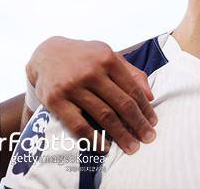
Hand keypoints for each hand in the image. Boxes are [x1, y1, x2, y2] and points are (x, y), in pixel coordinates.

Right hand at [26, 36, 157, 154]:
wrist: (47, 53)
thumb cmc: (84, 57)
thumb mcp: (109, 56)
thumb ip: (131, 73)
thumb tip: (150, 96)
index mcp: (108, 59)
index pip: (132, 89)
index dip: (144, 108)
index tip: (153, 123)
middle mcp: (92, 71)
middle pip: (121, 104)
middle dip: (137, 124)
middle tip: (148, 139)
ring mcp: (73, 86)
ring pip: (103, 116)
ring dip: (120, 135)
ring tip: (131, 147)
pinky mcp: (56, 100)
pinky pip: (78, 125)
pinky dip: (93, 139)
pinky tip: (104, 147)